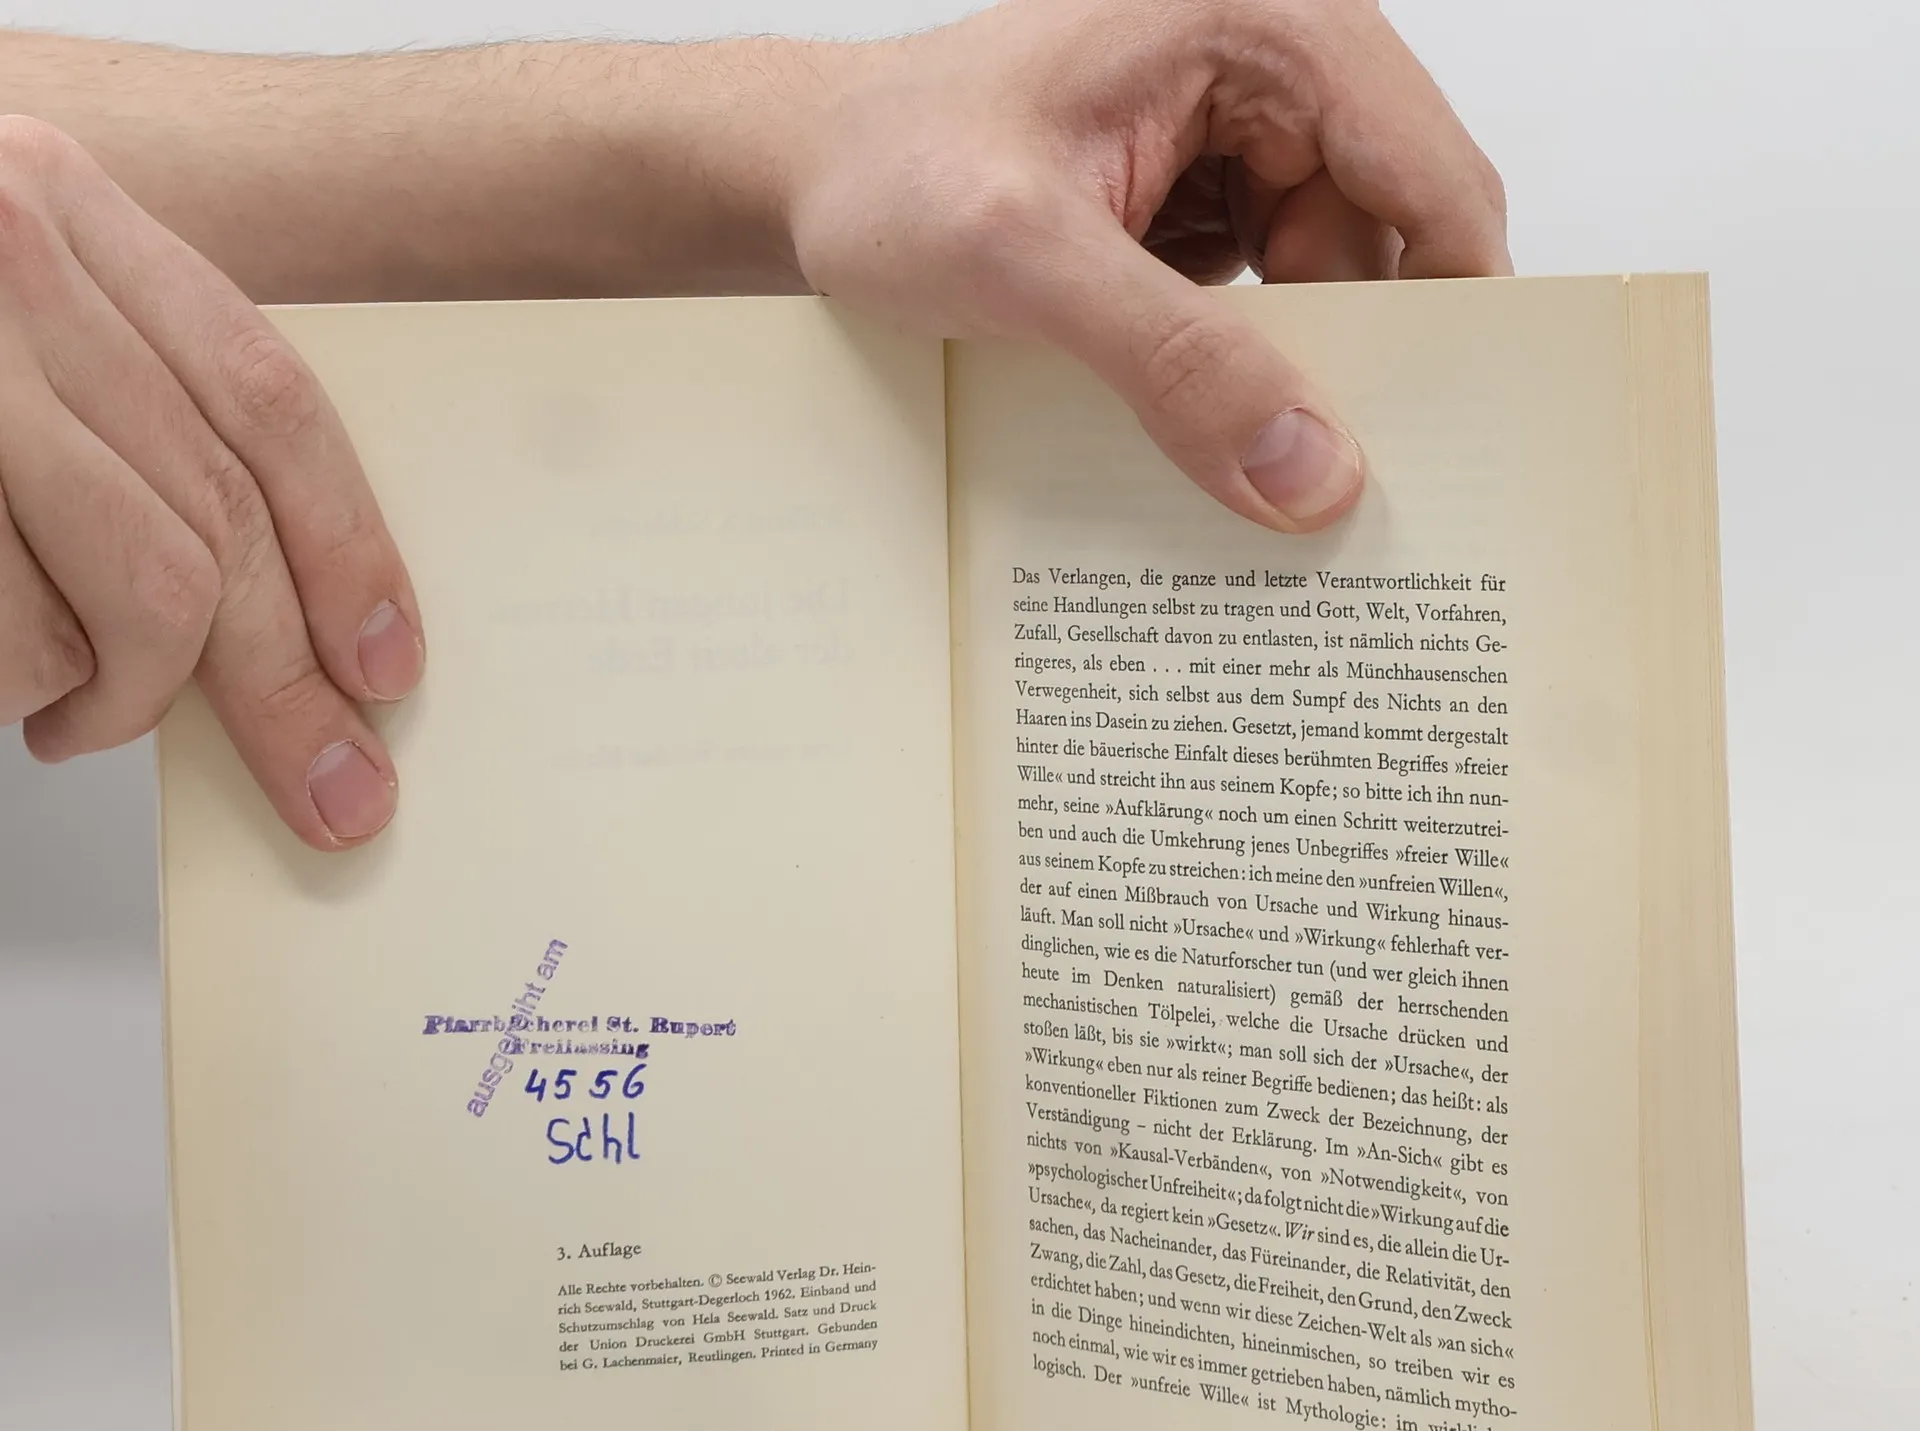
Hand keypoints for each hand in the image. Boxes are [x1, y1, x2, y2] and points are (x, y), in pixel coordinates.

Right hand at [0, 116, 420, 848]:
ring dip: (121, 695)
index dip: (350, 549)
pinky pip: (14, 638)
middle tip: (333, 785)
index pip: (266, 402)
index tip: (387, 660)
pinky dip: (19, 692)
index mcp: (52, 211)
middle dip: (287, 685)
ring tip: (72, 713)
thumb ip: (114, 410)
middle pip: (220, 522)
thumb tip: (266, 593)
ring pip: (138, 591)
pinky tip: (7, 693)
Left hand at [789, 0, 1509, 532]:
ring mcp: (1238, 140)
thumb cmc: (891, 172)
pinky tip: (1202, 426)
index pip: (1428, 175)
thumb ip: (1174, 361)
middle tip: (1327, 486)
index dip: (1457, 310)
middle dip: (1362, 361)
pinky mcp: (1201, 205)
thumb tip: (1312, 469)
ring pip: (1330, 286)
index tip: (1455, 441)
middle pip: (1389, 239)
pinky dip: (1244, 372)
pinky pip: (1267, 304)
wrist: (806, 181)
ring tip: (1242, 460)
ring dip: (1292, 377)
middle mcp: (1270, 69)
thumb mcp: (1027, 262)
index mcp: (1263, 24)